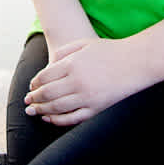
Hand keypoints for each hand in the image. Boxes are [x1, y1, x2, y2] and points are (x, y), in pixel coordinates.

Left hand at [23, 36, 158, 125]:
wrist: (136, 62)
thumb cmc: (109, 51)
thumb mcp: (83, 44)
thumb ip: (63, 53)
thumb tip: (47, 69)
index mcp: (72, 64)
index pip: (44, 78)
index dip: (34, 84)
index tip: (31, 87)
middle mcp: (77, 82)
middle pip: (47, 94)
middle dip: (34, 99)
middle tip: (27, 102)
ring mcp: (86, 97)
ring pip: (56, 108)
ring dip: (42, 111)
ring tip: (34, 111)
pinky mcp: (96, 108)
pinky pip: (72, 118)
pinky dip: (58, 120)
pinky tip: (50, 119)